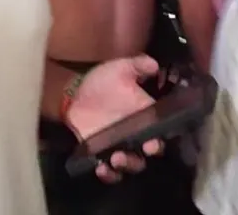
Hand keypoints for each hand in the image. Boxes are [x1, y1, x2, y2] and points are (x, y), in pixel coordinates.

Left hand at [65, 55, 163, 181]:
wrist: (76, 94)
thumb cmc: (102, 82)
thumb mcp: (119, 69)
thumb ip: (137, 65)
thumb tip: (154, 63)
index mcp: (145, 116)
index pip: (161, 131)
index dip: (161, 139)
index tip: (156, 141)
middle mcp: (137, 135)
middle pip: (150, 153)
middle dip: (148, 154)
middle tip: (143, 149)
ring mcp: (120, 146)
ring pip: (132, 164)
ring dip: (127, 164)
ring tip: (116, 158)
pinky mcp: (102, 154)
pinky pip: (110, 171)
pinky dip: (108, 174)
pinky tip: (101, 168)